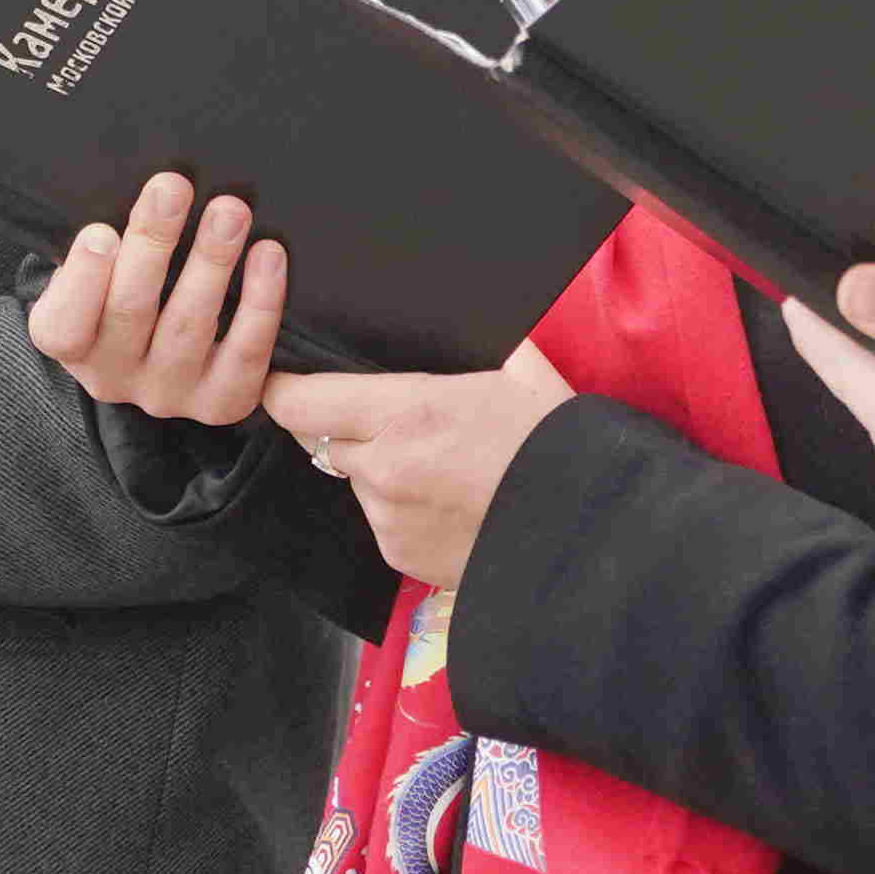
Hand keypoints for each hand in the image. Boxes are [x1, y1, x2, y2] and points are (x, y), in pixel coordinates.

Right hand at [28, 175, 285, 424]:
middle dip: (153, 243)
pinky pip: (245, 354)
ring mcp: (167, 394)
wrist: (163, 343)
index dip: (82, 281)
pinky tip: (268, 255)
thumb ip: (105, 240)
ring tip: (229, 212)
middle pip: (130, 311)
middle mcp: (112, 376)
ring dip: (211, 262)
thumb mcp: (97, 266)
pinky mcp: (219, 403)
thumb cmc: (124, 282)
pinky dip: (260, 303)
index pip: (63, 324)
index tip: (101, 232)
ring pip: (188, 328)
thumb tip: (149, 189)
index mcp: (70, 342)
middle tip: (173, 188)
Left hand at [257, 348, 571, 589]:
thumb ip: (482, 342)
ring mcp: (389, 518)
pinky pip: (383, 520)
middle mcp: (385, 468)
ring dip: (378, 468)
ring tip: (438, 463)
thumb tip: (466, 316)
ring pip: (356, 481)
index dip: (285, 386)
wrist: (589, 537)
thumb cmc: (560, 450)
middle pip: (320, 439)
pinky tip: (449, 499)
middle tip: (384, 416)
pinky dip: (402, 507)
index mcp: (407, 412)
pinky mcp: (401, 557)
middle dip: (339, 424)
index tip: (286, 376)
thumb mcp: (526, 375)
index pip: (300, 400)